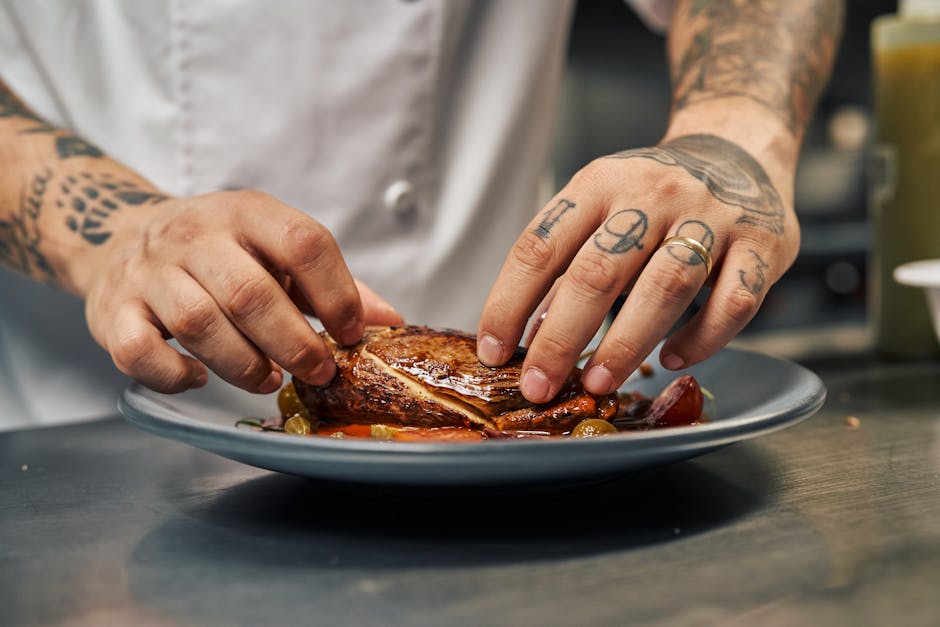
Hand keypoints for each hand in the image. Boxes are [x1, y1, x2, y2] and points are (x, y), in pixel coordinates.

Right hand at [79, 189, 402, 393]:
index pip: (303, 242)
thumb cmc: (217, 250)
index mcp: (246, 212)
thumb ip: (327, 283)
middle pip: (251, 294)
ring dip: (244, 365)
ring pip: (200, 324)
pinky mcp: (113, 310)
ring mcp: (149, 271)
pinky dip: (175, 375)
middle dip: (295, 344)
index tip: (351, 333)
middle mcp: (194, 235)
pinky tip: (200, 378)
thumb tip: (388, 320)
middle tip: (318, 372)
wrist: (123, 236)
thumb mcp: (273, 249)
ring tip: (269, 379)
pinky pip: (141, 352)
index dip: (337, 293)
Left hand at [477, 133, 799, 402]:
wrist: (741, 149)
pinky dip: (702, 338)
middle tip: (539, 384)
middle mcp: (654, 193)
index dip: (510, 302)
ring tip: (597, 383)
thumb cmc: (654, 195)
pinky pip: (733, 301)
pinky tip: (673, 358)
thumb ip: (569, 265)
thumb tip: (528, 335)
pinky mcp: (762, 243)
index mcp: (600, 183)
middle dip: (561, 337)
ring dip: (626, 343)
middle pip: (598, 271)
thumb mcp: (602, 208)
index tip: (494, 351)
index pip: (541, 247)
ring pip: (665, 287)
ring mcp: (712, 216)